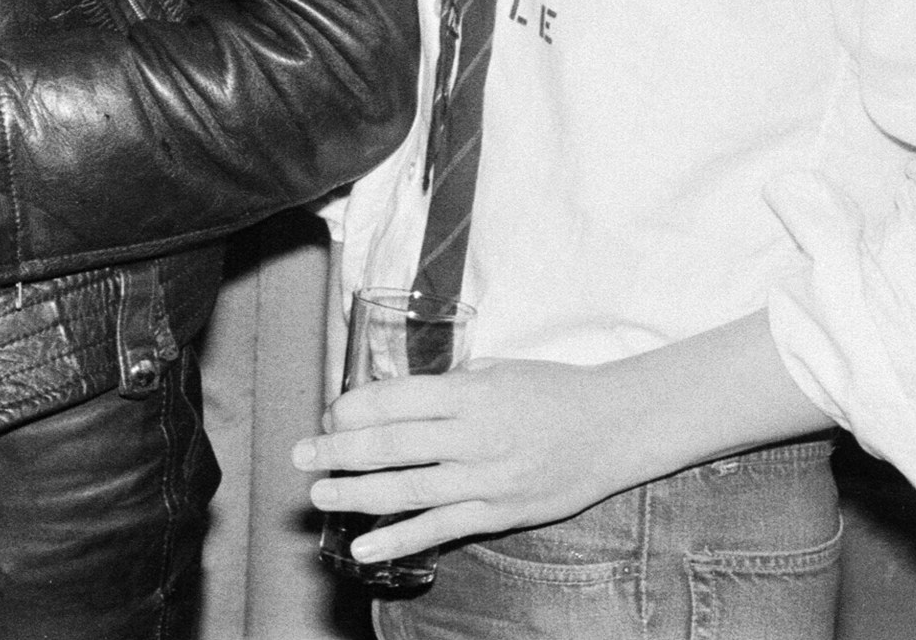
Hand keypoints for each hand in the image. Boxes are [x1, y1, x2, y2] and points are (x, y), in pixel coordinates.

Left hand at [292, 310, 827, 563]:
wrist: (615, 428)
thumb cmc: (551, 390)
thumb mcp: (495, 369)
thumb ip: (447, 385)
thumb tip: (391, 396)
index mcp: (468, 393)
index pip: (393, 400)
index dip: (352, 408)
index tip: (329, 413)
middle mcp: (472, 436)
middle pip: (390, 445)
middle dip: (337, 451)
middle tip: (300, 455)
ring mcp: (485, 478)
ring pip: (407, 489)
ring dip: (356, 494)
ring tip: (318, 495)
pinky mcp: (498, 512)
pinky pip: (440, 528)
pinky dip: (398, 539)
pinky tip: (363, 546)